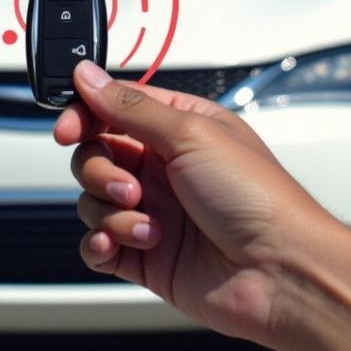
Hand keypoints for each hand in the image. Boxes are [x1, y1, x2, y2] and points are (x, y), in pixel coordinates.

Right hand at [54, 60, 332, 349]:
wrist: (281, 274)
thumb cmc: (257, 198)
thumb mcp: (191, 134)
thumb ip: (130, 106)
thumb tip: (89, 76)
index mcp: (178, 128)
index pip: (112, 109)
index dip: (84, 116)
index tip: (68, 129)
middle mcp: (163, 167)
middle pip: (95, 154)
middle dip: (100, 170)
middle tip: (130, 186)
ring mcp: (153, 211)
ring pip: (92, 200)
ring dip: (111, 211)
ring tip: (149, 225)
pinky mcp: (144, 254)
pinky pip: (97, 243)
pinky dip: (100, 242)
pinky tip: (122, 244)